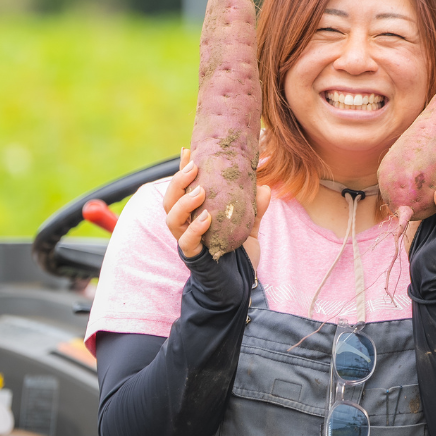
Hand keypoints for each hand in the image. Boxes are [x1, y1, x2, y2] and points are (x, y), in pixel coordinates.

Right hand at [164, 148, 270, 266]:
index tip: (187, 150)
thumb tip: (265, 186)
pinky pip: (187, 241)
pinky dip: (195, 228)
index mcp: (196, 215)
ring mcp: (188, 241)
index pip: (184, 189)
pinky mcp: (194, 257)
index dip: (182, 170)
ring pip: (172, 218)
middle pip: (170, 200)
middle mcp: (187, 226)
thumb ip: (255, 208)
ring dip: (184, 202)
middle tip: (193, 166)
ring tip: (200, 190)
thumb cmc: (239, 255)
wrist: (239, 286)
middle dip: (178, 181)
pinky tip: (206, 218)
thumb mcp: (249, 227)